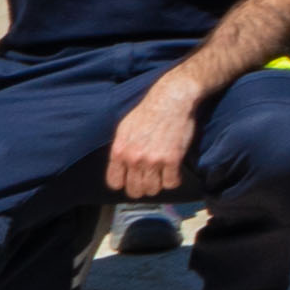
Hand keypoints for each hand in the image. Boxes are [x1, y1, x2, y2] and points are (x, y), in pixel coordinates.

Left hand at [102, 71, 206, 201]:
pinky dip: (174, 180)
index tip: (134, 179)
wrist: (171, 99)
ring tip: (163, 174)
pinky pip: (171, 183)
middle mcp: (134, 158)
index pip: (115, 183)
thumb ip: (120, 149)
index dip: (125, 183)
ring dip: (158, 185)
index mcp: (119, 151)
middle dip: (143, 187)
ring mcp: (153, 160)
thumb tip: (119, 166)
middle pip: (135, 190)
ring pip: (153, 190)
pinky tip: (174, 171)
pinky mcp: (172, 159)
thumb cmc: (149, 111)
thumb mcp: (124, 128)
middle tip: (151, 178)